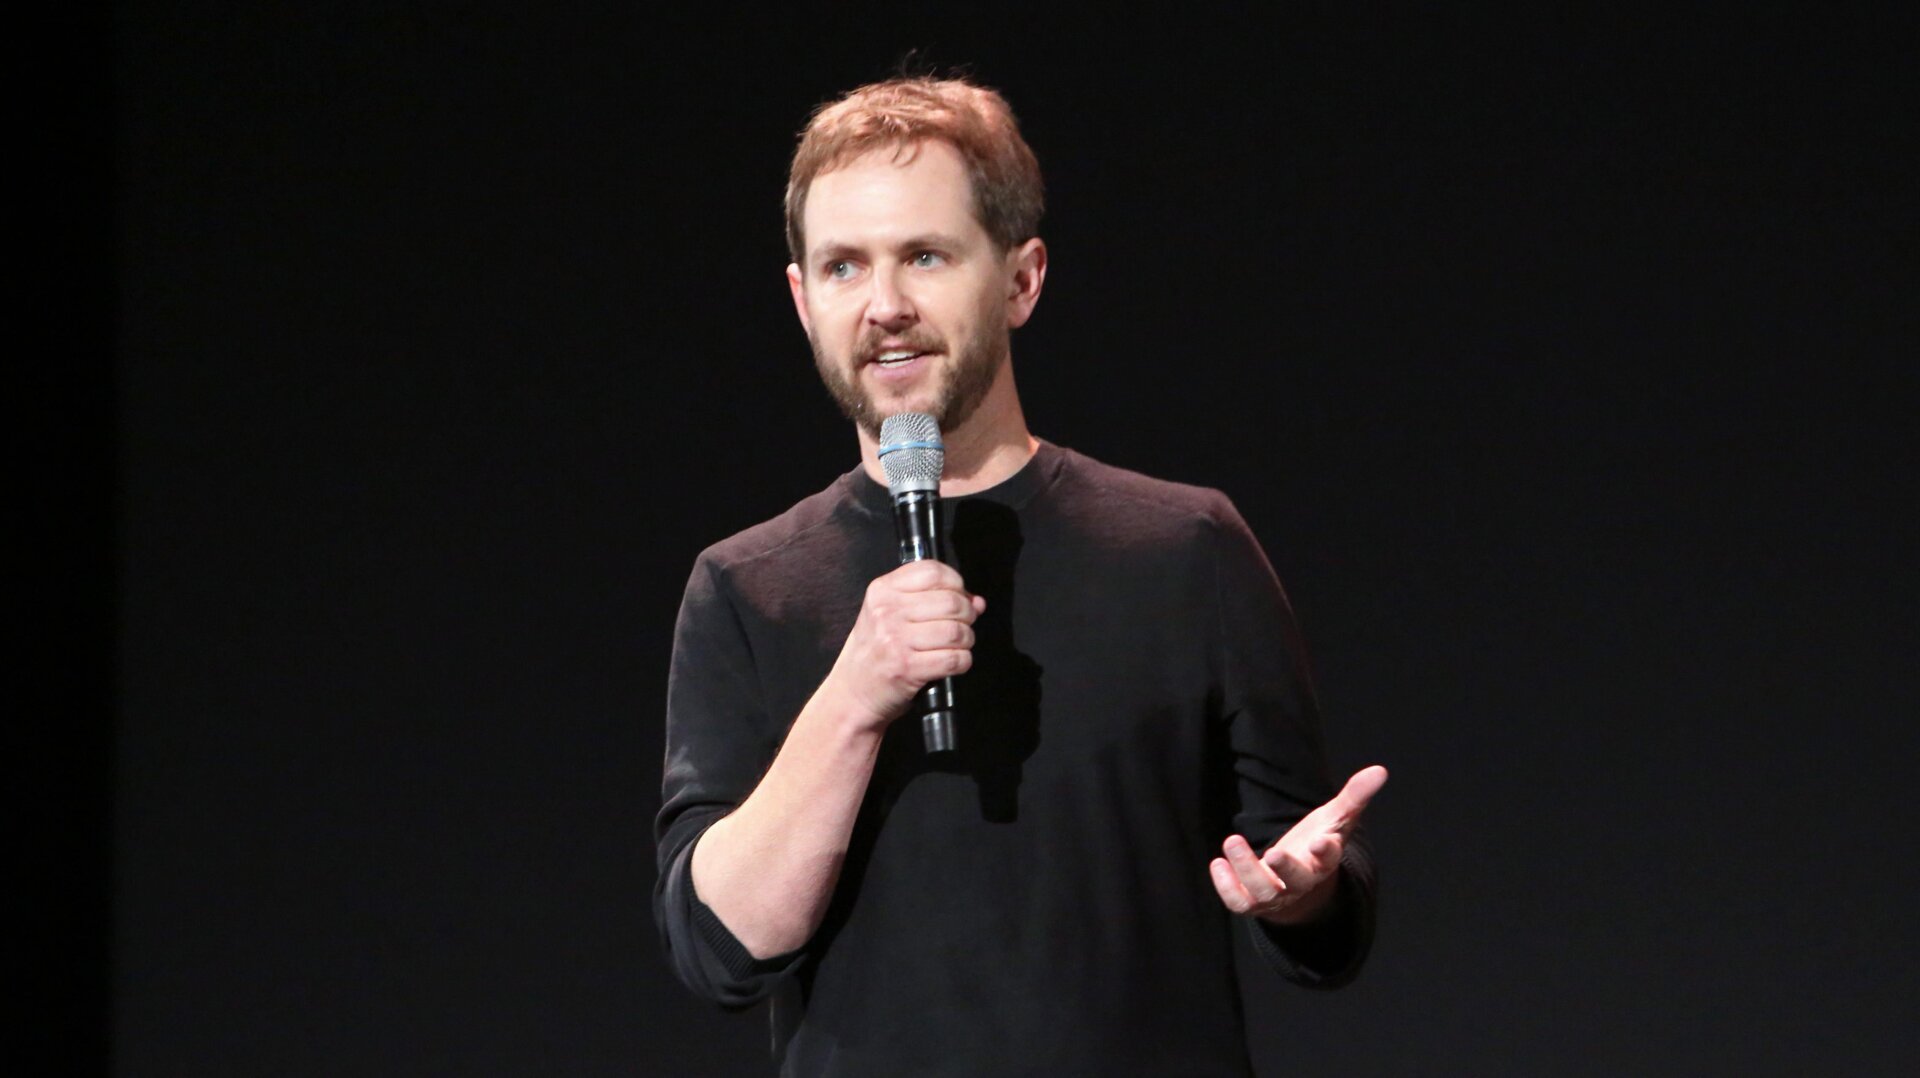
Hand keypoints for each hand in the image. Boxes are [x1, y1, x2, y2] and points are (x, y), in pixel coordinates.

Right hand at [823, 560, 984, 732]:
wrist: (852, 692)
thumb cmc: (875, 652)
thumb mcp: (890, 615)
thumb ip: (932, 600)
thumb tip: (976, 601)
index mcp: (882, 591)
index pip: (932, 571)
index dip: (955, 583)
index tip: (958, 596)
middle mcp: (886, 612)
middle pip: (950, 601)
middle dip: (967, 615)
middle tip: (961, 625)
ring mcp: (895, 640)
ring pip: (956, 631)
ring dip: (966, 640)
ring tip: (957, 645)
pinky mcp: (907, 668)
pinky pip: (954, 659)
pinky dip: (962, 662)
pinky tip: (953, 663)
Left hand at [1209, 765, 1387, 924]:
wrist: (1300, 885)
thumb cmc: (1317, 844)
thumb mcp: (1335, 819)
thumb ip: (1355, 796)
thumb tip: (1380, 770)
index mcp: (1323, 860)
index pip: (1329, 858)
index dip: (1325, 851)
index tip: (1321, 840)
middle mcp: (1301, 881)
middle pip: (1296, 880)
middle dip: (1285, 869)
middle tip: (1274, 852)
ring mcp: (1276, 894)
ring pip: (1263, 893)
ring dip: (1247, 869)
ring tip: (1232, 840)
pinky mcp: (1253, 901)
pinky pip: (1239, 903)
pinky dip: (1226, 887)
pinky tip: (1217, 863)